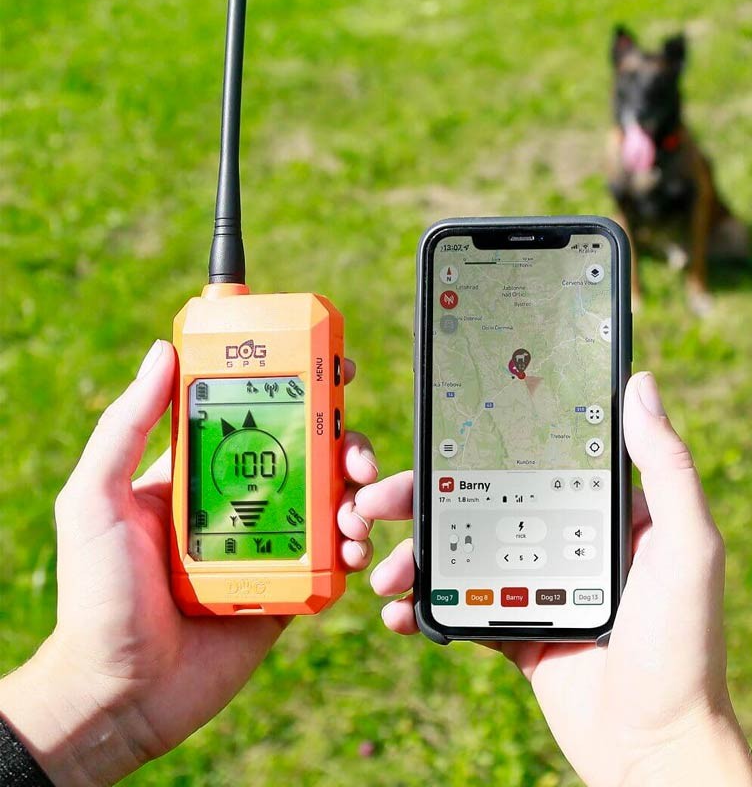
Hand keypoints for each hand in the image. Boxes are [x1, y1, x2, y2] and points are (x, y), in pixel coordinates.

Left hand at [0, 340, 378, 785]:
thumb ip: (127, 425)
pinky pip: (334, 558)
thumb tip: (163, 352)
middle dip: (341, 442)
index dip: (294, 388)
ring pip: (329, 502)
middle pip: (306, 455)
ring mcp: (269, 544)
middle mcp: (240, 502)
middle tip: (355, 450)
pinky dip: (355, 547)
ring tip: (358, 504)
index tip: (328, 364)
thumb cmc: (99, 594)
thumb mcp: (98, 498)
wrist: (123, 692)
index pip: (255, 416)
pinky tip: (356, 547)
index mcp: (202, 473)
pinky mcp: (289, 587)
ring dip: (356, 494)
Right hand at [358, 372, 751, 786]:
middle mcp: (559, 541)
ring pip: (456, 555)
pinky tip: (399, 614)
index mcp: (593, 514)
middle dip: (417, 503)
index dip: (470, 450)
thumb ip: (664, 468)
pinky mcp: (511, 629)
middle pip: (475, 505)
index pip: (523, 464)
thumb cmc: (681, 645)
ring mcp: (531, 586)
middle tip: (371, 505)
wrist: (654, 747)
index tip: (426, 443)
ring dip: (410, 557)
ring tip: (382, 571)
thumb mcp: (685, 545)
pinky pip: (457, 609)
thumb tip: (640, 385)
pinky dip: (422, 608)